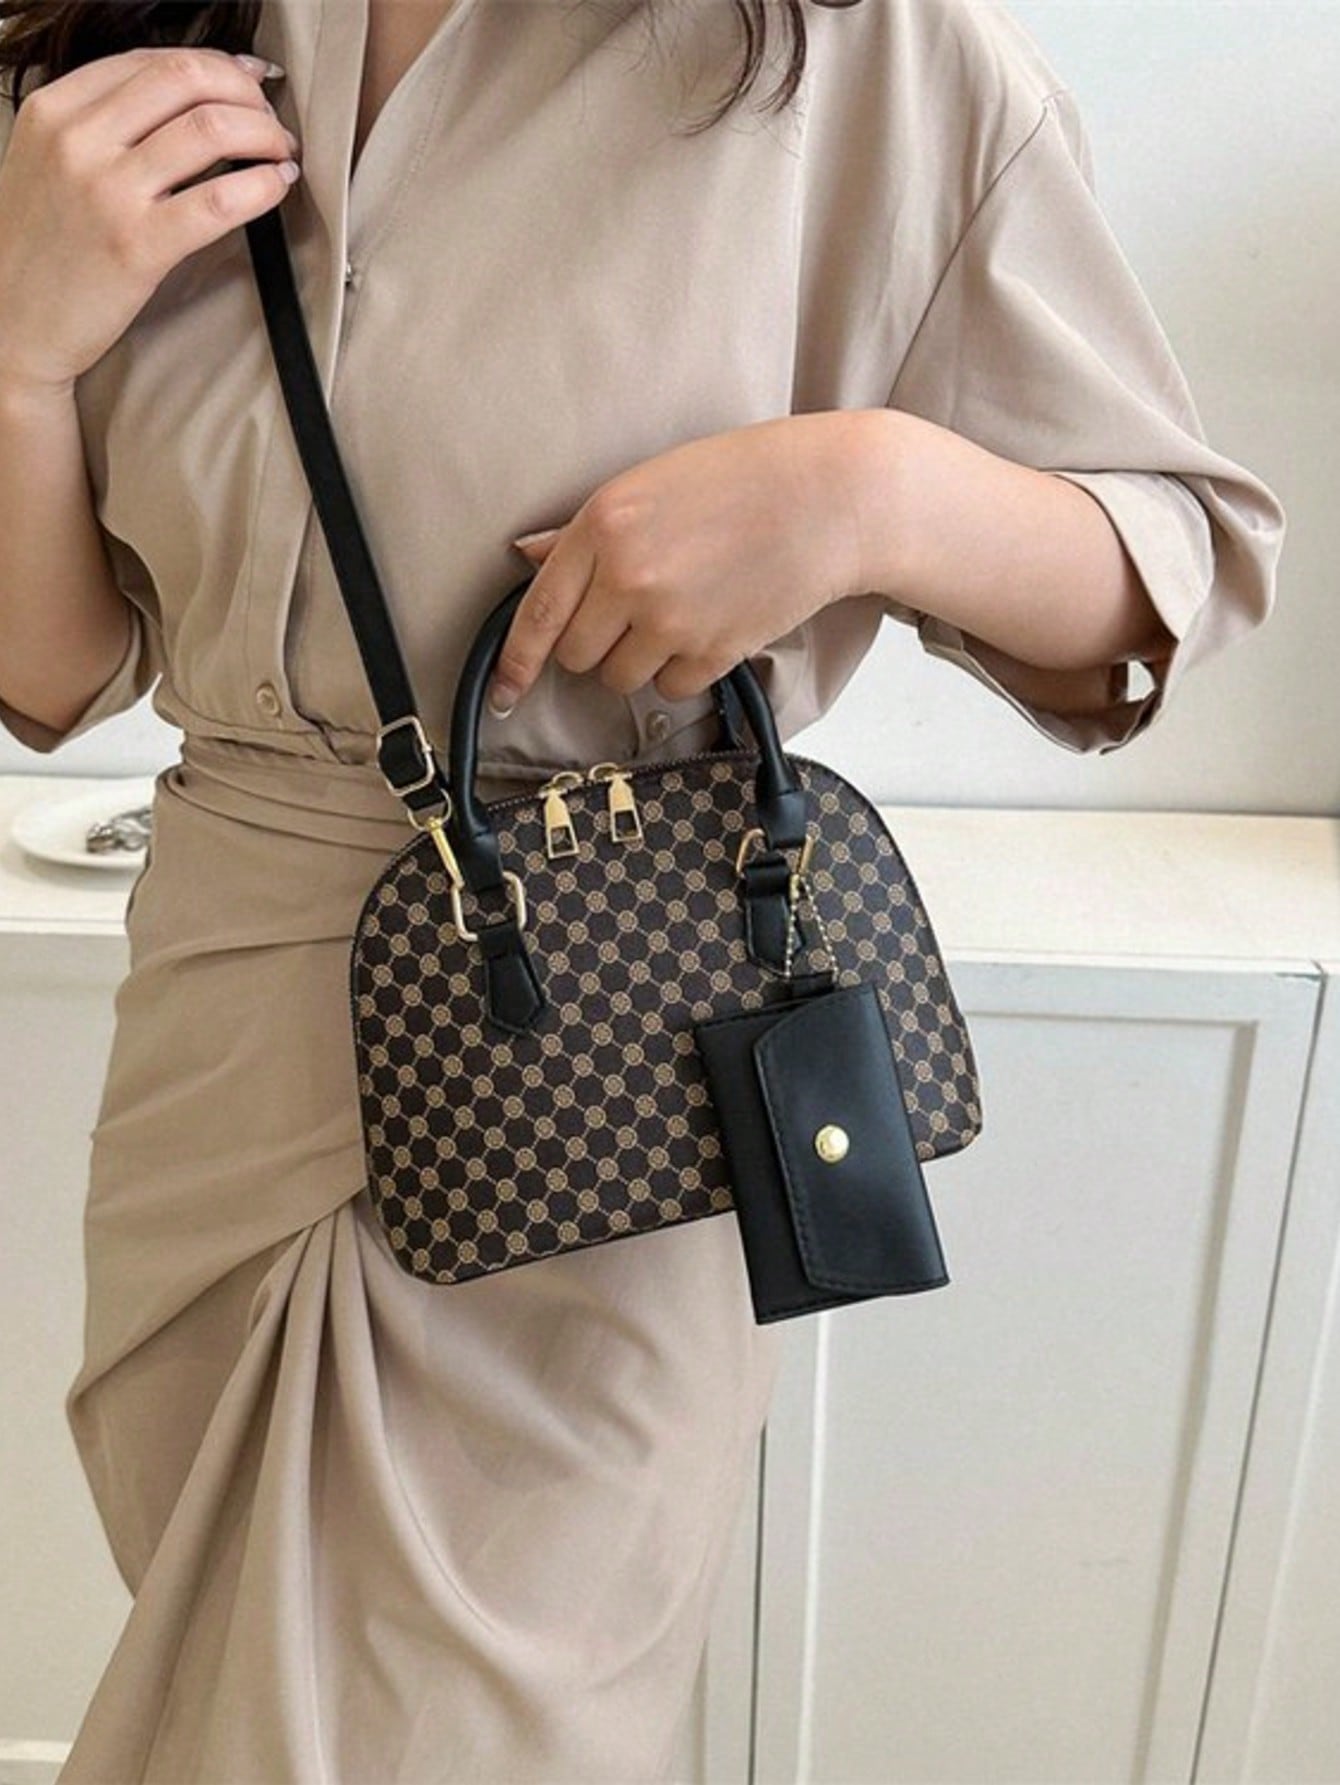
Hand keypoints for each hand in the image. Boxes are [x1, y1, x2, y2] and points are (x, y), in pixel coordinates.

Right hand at [0, 47, 297, 395]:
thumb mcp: (46, 161)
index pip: (150, 61)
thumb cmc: (40, 249)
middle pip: (185, 79)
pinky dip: (262, 185)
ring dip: (263, 134)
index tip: (247, 80)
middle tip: (270, 119)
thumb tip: (183, 98)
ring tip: (281, 152)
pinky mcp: (138, 246)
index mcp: (54, 109)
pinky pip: (219, 199)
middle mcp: (78, 140)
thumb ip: (99, 123)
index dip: (214, 65)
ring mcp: (108, 192)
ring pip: (209, 129)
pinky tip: (277, 185)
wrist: (13, 324)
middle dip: (245, 93)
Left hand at [490, 413, 877, 717]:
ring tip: (678, 613)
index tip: (501, 694)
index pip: (538, 613)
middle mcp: (628, 576)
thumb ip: (585, 531)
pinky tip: (709, 626)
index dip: (514, 663)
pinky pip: (671, 689)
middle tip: (631, 615)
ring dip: (639, 661)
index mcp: (603, 524)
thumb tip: (530, 557)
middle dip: (595, 646)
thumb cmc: (743, 478)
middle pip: (577, 657)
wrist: (828, 499)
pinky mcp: (712, 651)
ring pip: (621, 679)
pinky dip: (683, 671)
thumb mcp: (650, 483)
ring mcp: (670, 619)